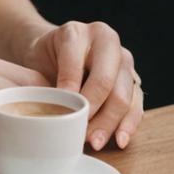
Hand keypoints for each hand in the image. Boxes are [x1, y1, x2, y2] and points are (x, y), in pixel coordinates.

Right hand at [0, 52, 48, 171]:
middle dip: (48, 130)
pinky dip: (0, 161)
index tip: (57, 131)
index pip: (39, 81)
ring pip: (18, 125)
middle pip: (35, 102)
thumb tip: (38, 115)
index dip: (52, 108)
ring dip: (27, 147)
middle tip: (52, 154)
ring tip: (30, 164)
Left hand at [20, 21, 142, 150]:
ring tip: (95, 142)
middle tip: (81, 134)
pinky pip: (136, 104)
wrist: (55, 52)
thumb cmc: (44, 58)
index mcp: (77, 32)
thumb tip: (56, 113)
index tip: (64, 114)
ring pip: (124, 95)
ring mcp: (123, 59)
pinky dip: (128, 124)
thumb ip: (44, 80)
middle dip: (94, 112)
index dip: (70, 91)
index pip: (76, 64)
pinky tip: (119, 139)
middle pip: (105, 81)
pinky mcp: (133, 79)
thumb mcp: (36, 61)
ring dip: (110, 123)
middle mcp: (105, 41)